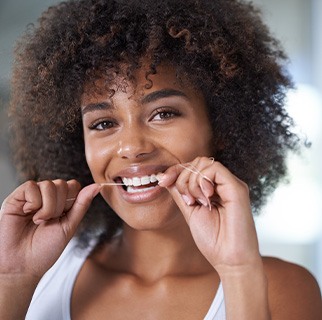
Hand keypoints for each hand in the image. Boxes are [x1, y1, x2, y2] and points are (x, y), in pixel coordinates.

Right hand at [0, 179, 99, 279]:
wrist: (23, 266)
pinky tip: (27, 214)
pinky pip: (31, 186)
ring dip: (47, 207)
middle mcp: (46, 197)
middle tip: (49, 221)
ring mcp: (31, 196)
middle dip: (59, 206)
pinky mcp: (16, 197)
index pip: (73, 185)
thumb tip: (97, 186)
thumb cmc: (46, 249)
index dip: (72, 200)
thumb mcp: (69, 226)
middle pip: (62, 184)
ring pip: (49, 184)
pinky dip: (33, 202)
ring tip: (39, 221)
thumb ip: (82, 204)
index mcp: (61, 203)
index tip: (63, 217)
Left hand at [158, 157, 260, 273]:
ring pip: (204, 163)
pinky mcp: (237, 188)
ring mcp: (231, 184)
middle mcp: (223, 184)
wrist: (229, 260)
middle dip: (182, 177)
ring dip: (191, 182)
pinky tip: (205, 198)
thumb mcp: (189, 211)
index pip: (193, 167)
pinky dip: (202, 181)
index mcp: (213, 188)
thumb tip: (166, 177)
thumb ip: (180, 193)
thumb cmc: (213, 240)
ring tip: (197, 202)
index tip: (162, 181)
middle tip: (187, 200)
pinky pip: (214, 169)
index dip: (175, 170)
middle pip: (197, 162)